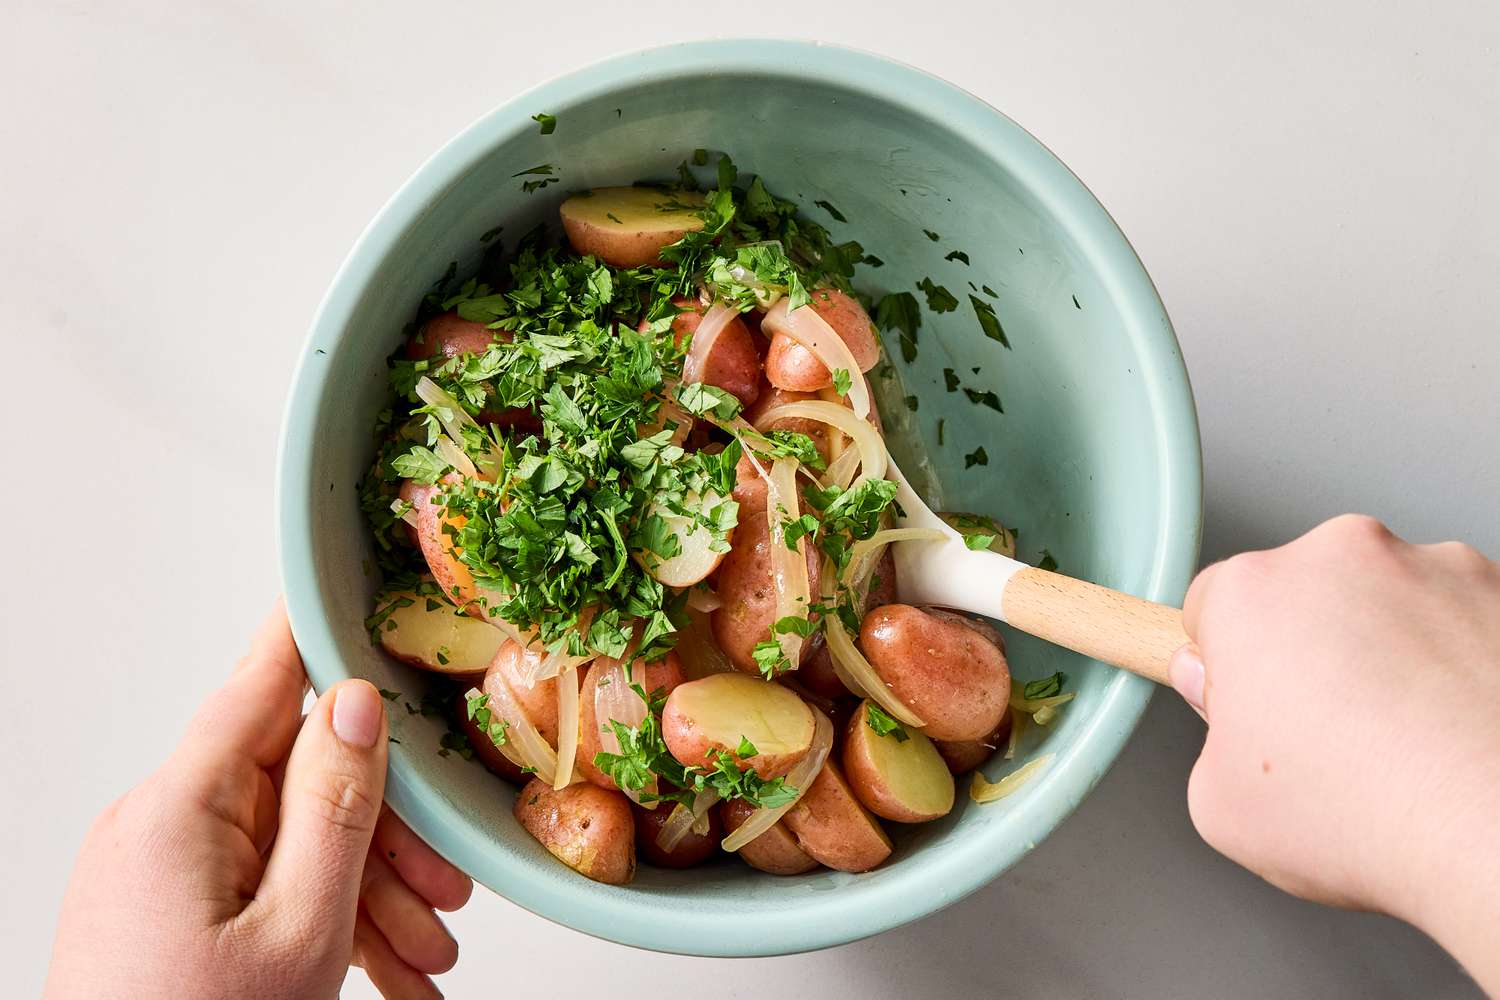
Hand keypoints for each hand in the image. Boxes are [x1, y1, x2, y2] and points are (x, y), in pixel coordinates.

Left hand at [44, 602, 470, 998]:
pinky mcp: (170, 912)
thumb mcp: (299, 931)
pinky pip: (265, 888)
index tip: (370, 589)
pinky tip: (386, 976)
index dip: (324, 631)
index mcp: (178, 808)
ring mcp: (162, 871)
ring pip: (294, 840)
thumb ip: (334, 807)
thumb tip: (354, 707)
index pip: (264, 678)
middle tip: (445, 888)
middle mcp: (161, 825)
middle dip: (384, 830)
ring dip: (369, 891)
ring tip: (425, 958)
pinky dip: (328, 921)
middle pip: (298, 776)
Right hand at [1172, 515, 1499, 991]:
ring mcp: (1435, 567)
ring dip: (1391, 650)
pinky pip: (1464, 620)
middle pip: (1304, 594)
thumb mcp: (1222, 807)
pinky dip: (1461, 661)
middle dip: (1310, 650)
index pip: (1210, 604)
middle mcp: (1343, 557)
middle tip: (1328, 735)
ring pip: (1392, 601)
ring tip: (1407, 741)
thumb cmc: (1370, 817)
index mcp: (1253, 592)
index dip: (1224, 662)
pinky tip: (1460, 727)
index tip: (1247, 702)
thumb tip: (1238, 724)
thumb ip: (1213, 744)